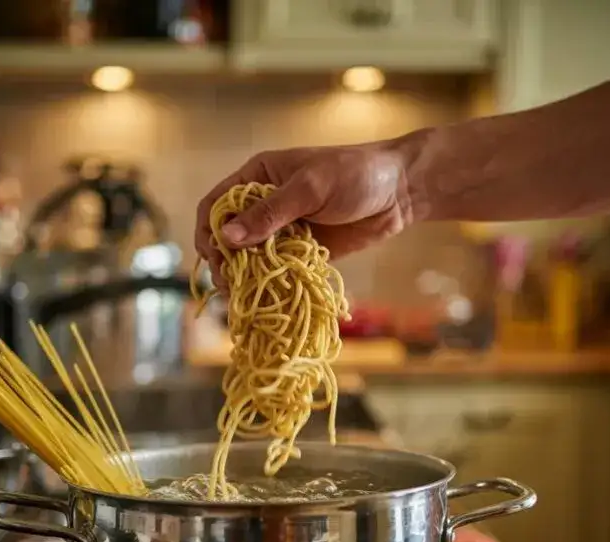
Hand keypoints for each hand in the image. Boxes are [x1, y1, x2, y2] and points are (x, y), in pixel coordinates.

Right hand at [194, 139, 413, 288]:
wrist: (400, 191)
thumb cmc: (355, 175)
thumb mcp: (310, 189)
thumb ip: (270, 213)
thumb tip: (227, 238)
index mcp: (258, 177)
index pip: (217, 205)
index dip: (209, 230)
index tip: (214, 255)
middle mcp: (264, 204)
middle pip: (228, 237)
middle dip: (224, 260)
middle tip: (229, 283)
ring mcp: (283, 230)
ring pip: (249, 258)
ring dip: (244, 277)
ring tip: (243, 296)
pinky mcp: (301, 251)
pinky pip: (276, 270)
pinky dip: (269, 284)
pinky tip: (266, 297)